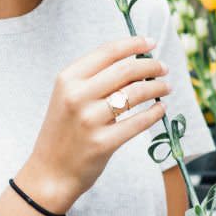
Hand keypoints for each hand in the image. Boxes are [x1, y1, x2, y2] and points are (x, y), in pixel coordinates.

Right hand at [21, 35, 169, 211]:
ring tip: (165, 88)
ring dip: (157, 87)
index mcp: (68, 79)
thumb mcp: (68, 96)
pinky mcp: (102, 143)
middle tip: (163, 68)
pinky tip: (160, 109)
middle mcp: (77, 96)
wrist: (50, 172)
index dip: (134, 44)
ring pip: (135, 93)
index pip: (108, 52)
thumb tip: (135, 60)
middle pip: (126, 70)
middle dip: (151, 66)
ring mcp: (89, 120)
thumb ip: (95, 78)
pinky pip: (138, 122)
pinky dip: (154, 113)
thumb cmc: (65, 131)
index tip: (151, 42)